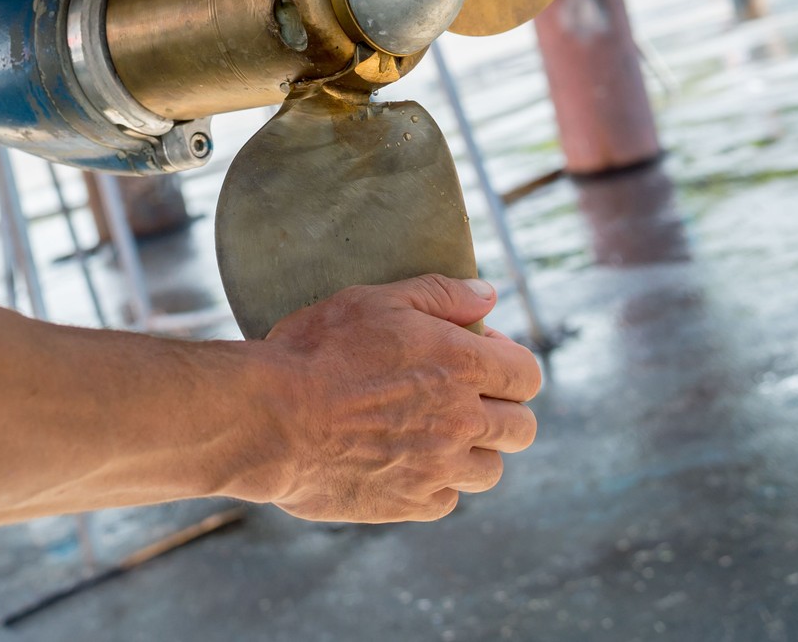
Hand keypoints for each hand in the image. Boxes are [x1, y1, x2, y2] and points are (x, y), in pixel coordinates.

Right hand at [242, 275, 543, 522]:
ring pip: (491, 470)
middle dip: (503, 410)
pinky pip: (447, 500)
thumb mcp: (375, 300)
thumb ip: (440, 294)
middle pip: (522, 428)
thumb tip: (489, 294)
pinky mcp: (410, 504)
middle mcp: (462, 421)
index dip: (509, 364)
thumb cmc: (316, 351)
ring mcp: (438, 469)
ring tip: (435, 434)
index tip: (476, 356)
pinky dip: (435, 484)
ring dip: (474, 451)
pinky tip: (404, 462)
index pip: (528, 375)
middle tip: (464, 398)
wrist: (269, 418)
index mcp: (460, 365)